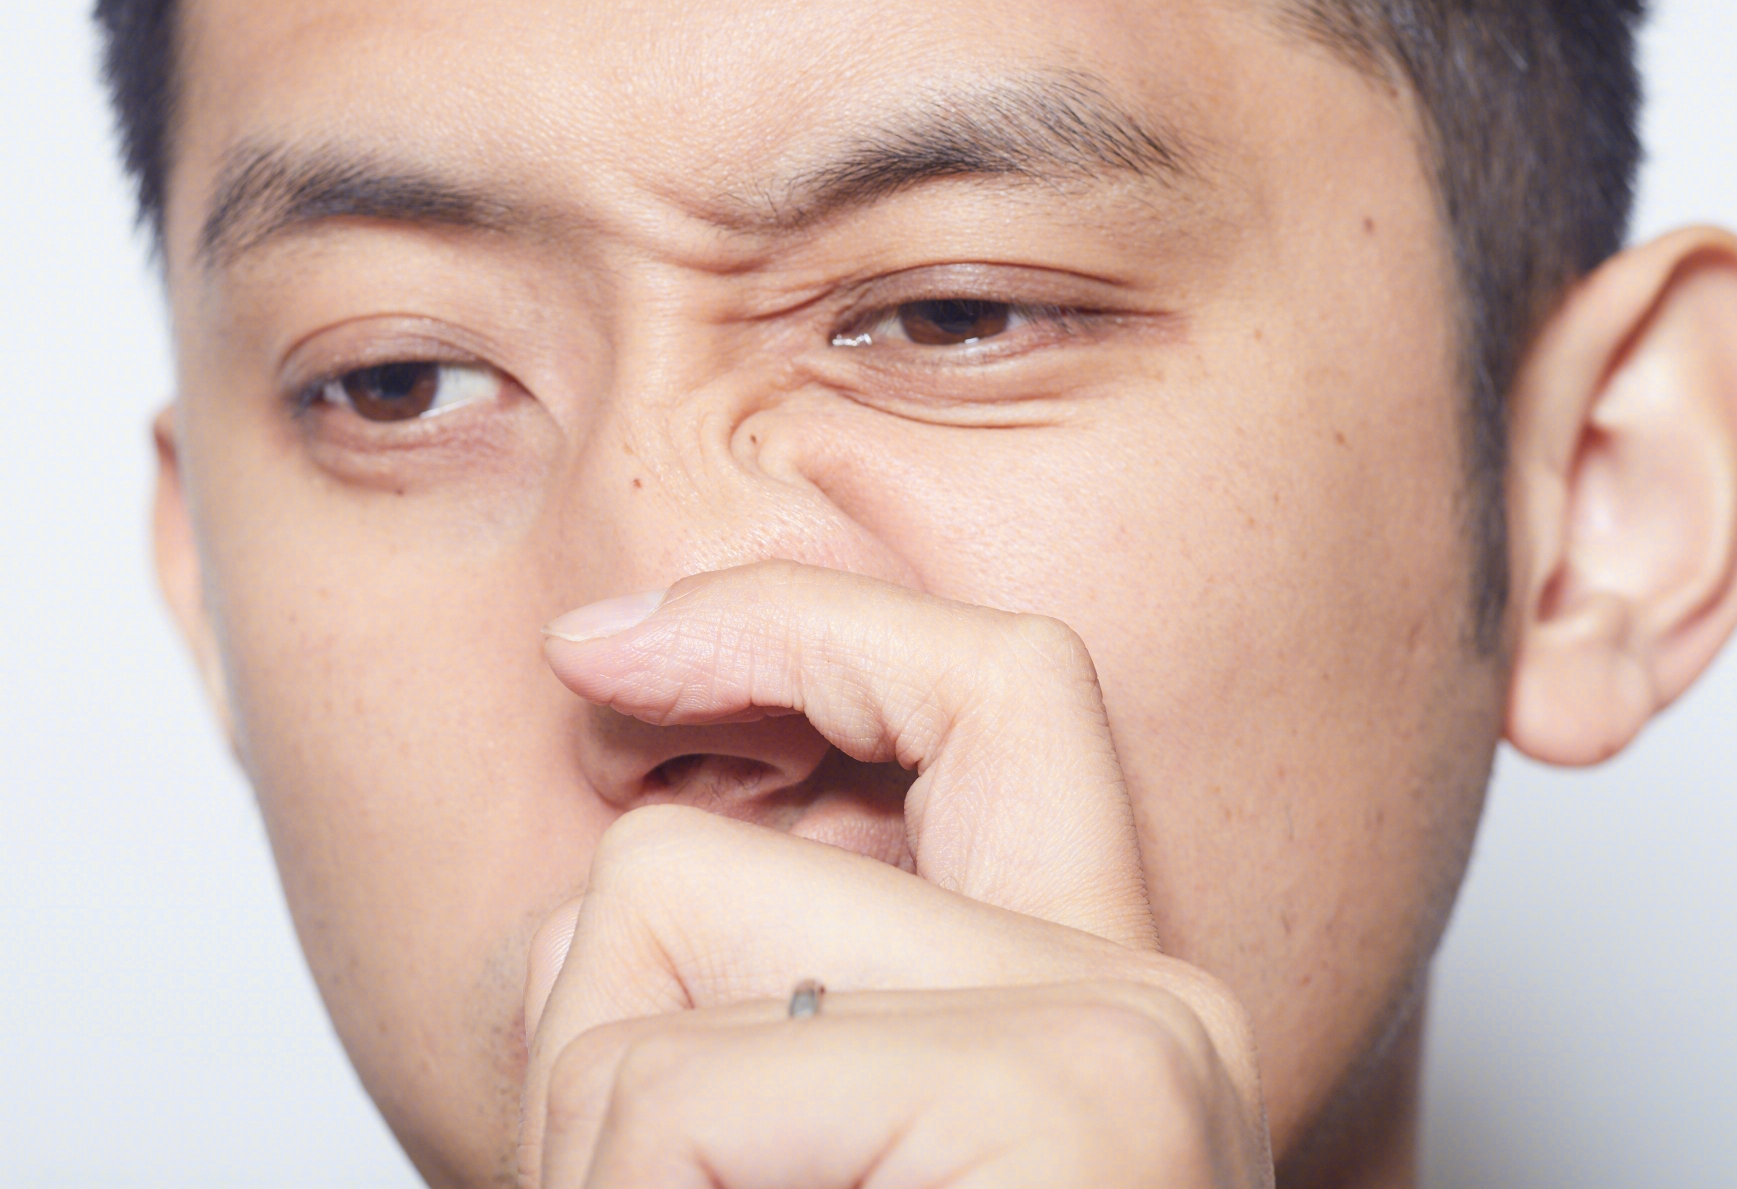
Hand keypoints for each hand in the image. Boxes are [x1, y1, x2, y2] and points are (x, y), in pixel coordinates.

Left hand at [519, 561, 1273, 1186]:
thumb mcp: (790, 1157)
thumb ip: (734, 1021)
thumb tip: (576, 929)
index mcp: (1094, 1004)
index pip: (981, 693)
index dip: (790, 622)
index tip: (604, 646)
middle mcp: (1143, 999)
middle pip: (704, 854)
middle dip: (587, 1021)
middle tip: (626, 1183)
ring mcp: (1121, 1042)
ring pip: (660, 927)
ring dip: (592, 1136)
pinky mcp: (1068, 1102)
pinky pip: (676, 1085)